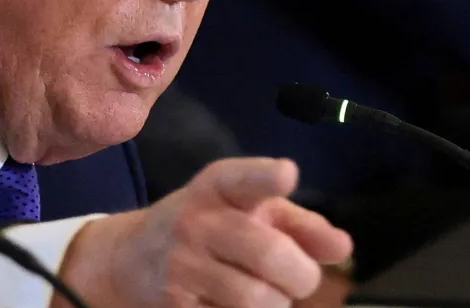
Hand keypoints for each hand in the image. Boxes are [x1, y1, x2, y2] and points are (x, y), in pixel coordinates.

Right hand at [56, 158, 352, 307]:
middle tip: (299, 279)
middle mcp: (195, 221)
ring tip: (262, 293)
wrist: (126, 260)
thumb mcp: (244, 211)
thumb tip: (343, 247)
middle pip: (269, 253)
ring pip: (257, 299)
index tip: (286, 174)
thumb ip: (298, 224)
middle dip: (301, 276)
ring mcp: (180, 265)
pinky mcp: (173, 305)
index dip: (265, 178)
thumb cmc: (204, 229)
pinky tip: (227, 303)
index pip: (241, 178)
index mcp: (216, 188)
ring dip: (274, 304)